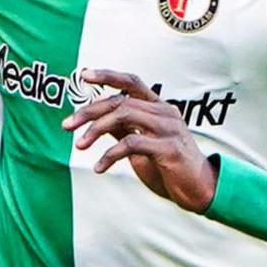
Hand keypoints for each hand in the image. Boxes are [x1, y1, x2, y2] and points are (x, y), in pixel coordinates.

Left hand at [62, 69, 217, 212]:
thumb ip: (124, 129)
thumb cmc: (169, 167)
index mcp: (160, 108)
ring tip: (80, 145)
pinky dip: (110, 154)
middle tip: (67, 126)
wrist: (199, 191)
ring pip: (125, 116)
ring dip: (96, 130)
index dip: (108, 76)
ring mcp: (169, 129)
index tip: (84, 76)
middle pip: (121, 102)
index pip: (132, 82)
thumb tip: (97, 117)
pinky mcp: (169, 149)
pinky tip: (99, 168)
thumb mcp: (142, 145)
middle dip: (89, 112)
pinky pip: (132, 144)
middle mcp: (166, 113)